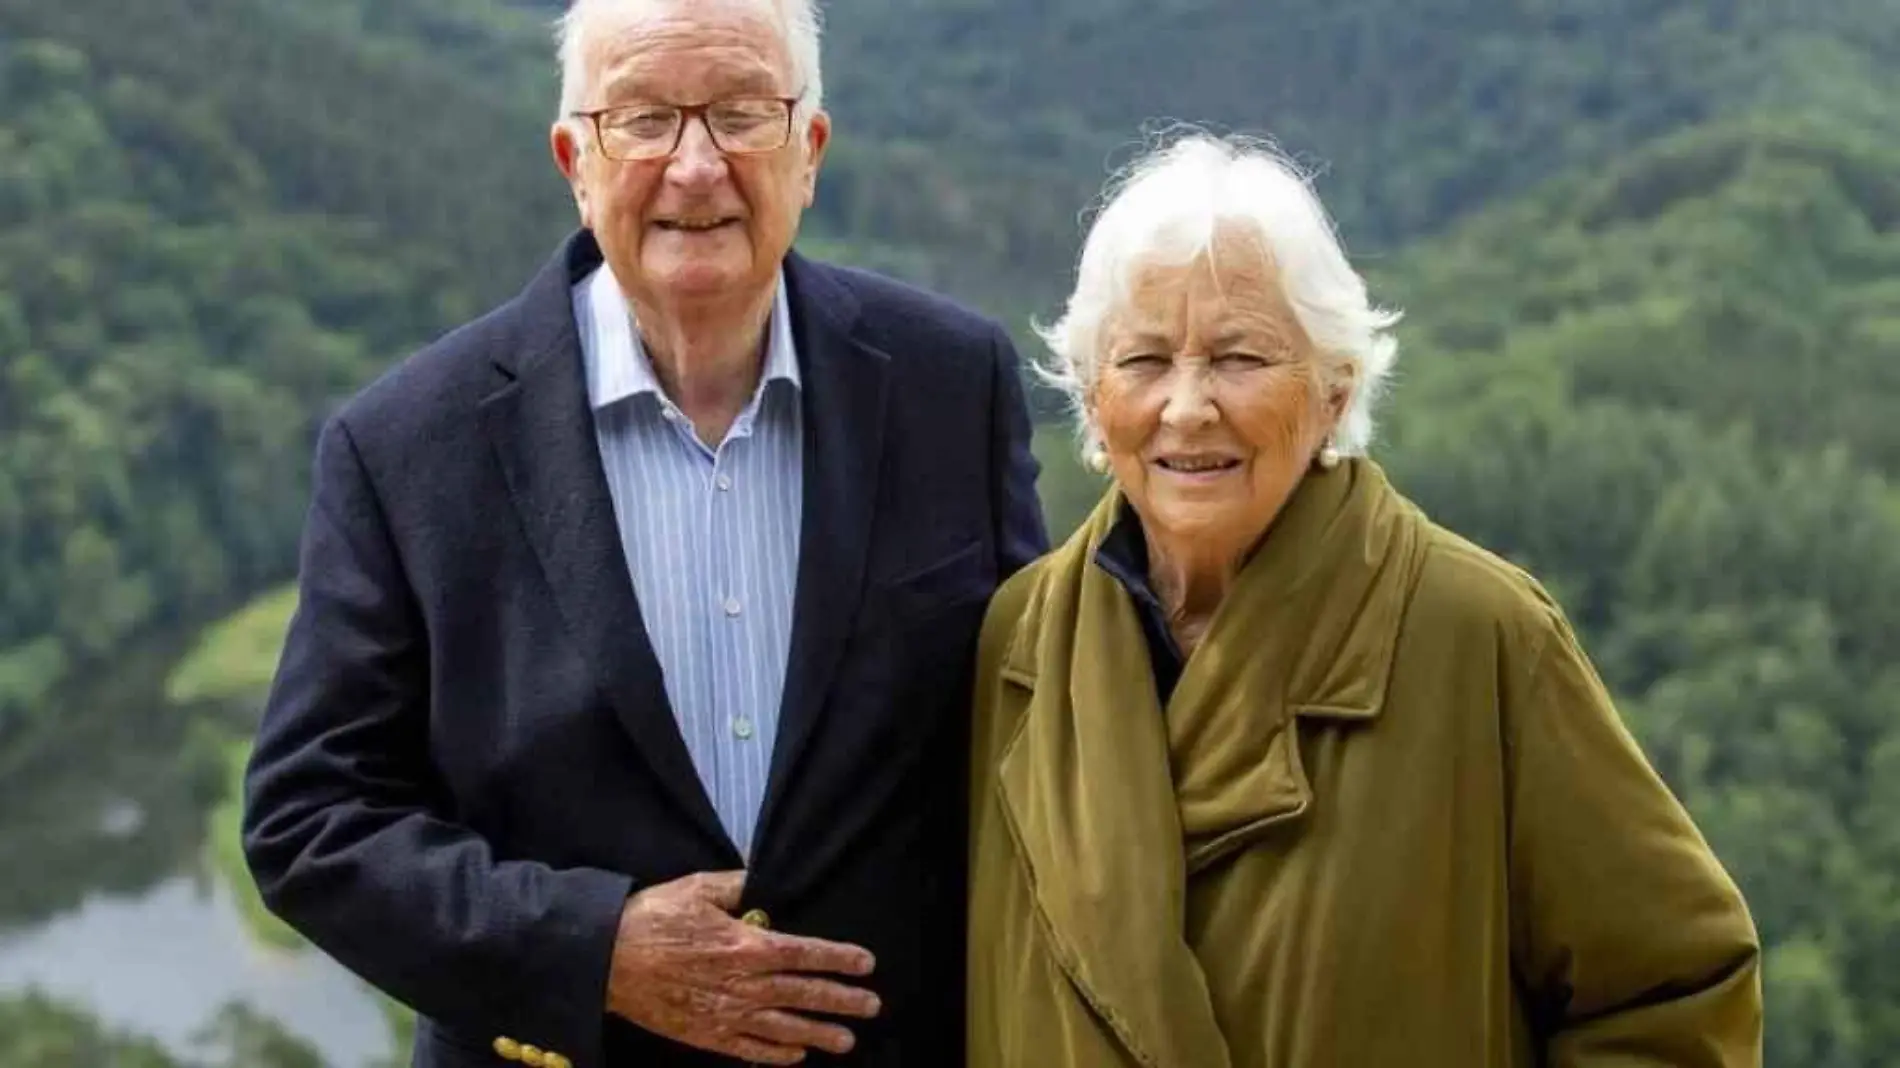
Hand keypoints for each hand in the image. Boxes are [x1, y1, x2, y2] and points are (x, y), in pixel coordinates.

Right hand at [605, 871, 880, 1063]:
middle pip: (804, 993)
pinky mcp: (705, 1035)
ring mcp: (726, 1014)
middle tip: (872, 1006)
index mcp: (746, 945)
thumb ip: (737, 886)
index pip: (806, 952)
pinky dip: (775, 1055)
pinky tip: (795, 1057)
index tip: (866, 963)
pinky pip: (749, 1049)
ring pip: (784, 1028)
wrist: (606, 958)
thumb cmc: (652, 918)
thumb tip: (762, 884)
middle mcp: (744, 984)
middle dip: (841, 1000)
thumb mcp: (697, 888)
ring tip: (847, 1040)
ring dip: (819, 1034)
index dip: (839, 958)